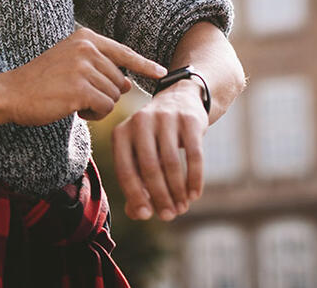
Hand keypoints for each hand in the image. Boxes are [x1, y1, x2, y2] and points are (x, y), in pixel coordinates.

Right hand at [0, 27, 165, 125]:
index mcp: (86, 38)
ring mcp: (84, 67)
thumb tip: (127, 83)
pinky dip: (94, 114)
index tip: (161, 72)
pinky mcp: (81, 89)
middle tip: (78, 96)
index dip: (144, 64)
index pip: (123, 52)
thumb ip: (99, 67)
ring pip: (113, 95)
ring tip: (73, 101)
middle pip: (119, 79)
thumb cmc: (40, 80)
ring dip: (98, 105)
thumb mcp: (71, 63)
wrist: (11, 92)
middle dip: (105, 94)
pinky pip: (105, 107)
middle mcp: (88, 48)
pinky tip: (75, 110)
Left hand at [112, 80, 208, 220]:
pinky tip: (195, 194)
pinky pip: (194, 154)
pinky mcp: (190, 119)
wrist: (181, 99)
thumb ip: (135, 183)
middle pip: (149, 167)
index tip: (146, 216)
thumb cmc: (154, 137)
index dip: (135, 195)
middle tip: (169, 216)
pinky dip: (194, 178)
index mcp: (122, 132)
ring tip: (182, 208)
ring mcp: (166, 117)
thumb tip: (137, 213)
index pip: (125, 170)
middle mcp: (140, 121)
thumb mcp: (139, 154)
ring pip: (171, 162)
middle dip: (160, 196)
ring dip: (177, 191)